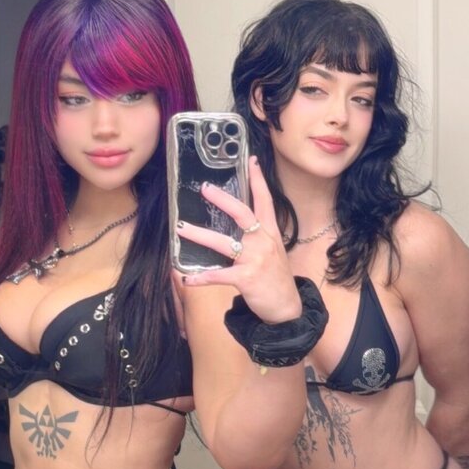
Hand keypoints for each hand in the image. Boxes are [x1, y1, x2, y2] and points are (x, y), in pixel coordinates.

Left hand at [177, 157, 301, 323]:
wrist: (287, 308)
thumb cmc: (276, 279)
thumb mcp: (273, 252)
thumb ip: (259, 237)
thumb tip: (240, 225)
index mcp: (270, 233)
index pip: (265, 201)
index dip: (258, 180)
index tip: (251, 161)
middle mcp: (263, 242)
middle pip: (242, 214)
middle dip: (223, 199)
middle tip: (204, 188)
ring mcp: (254, 260)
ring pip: (223, 243)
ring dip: (199, 235)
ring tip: (181, 229)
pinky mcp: (246, 279)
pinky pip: (219, 276)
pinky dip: (202, 278)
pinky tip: (188, 279)